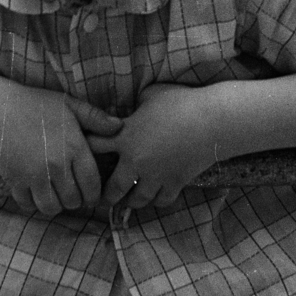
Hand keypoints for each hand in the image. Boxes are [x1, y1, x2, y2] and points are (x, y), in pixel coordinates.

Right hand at [0, 81, 122, 215]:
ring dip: (56, 205)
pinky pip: (28, 205)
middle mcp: (56, 164)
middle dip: (76, 201)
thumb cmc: (36, 105)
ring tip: (56, 196)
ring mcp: (34, 175)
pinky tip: (36, 192)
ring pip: (51, 207)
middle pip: (73, 200)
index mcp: (74, 147)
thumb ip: (95, 118)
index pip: (92, 185)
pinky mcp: (15, 181)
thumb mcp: (68, 104)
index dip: (94, 195)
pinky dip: (33, 203)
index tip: (91, 196)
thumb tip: (119, 127)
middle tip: (73, 195)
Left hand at [89, 83, 219, 209]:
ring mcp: (156, 175)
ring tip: (128, 201)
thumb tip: (135, 106)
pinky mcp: (175, 183)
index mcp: (126, 136)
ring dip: (131, 201)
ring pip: (137, 199)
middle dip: (105, 195)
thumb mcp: (152, 94)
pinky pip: (161, 200)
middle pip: (113, 187)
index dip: (87, 148)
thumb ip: (138, 104)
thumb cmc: (181, 102)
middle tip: (101, 199)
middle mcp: (136, 160)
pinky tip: (154, 197)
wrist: (212, 121)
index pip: (95, 146)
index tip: (83, 154)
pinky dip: (156, 200)